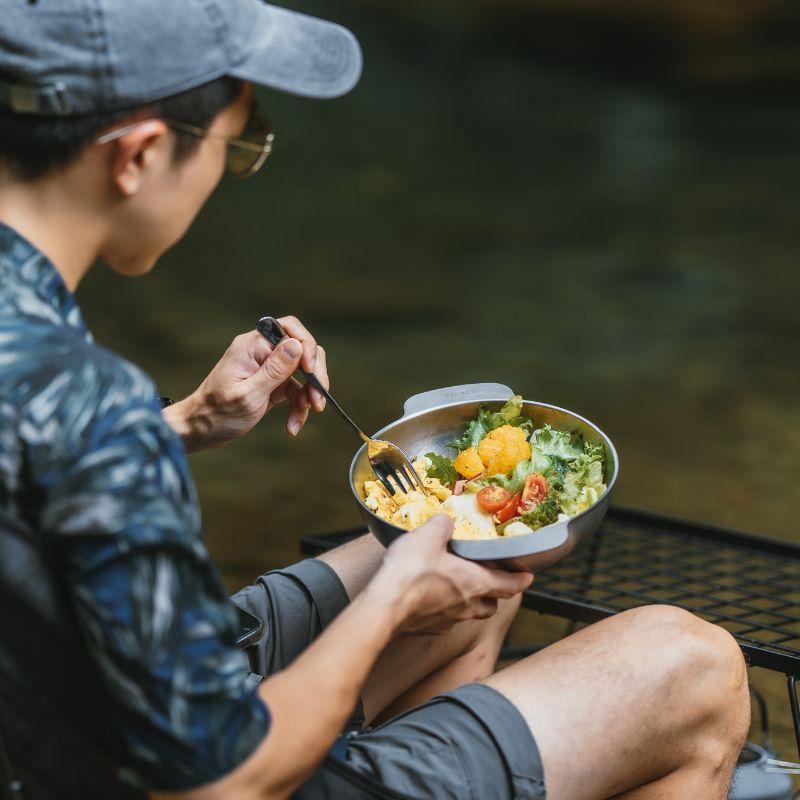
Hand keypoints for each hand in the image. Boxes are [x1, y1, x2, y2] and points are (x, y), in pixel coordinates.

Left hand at [164, 316, 328, 451]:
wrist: (198, 430)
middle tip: (318, 400)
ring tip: (306, 415)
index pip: (290, 329)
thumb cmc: (215, 414)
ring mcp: (267, 368)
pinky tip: (293, 426)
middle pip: (302, 350)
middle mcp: (261, 352)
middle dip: (314, 375)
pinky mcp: (271, 384)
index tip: (311, 372)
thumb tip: (297, 345)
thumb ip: (274, 370)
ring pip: (302, 373)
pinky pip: (295, 390)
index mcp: (252, 346)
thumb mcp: (248, 395)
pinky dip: (298, 407)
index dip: (306, 346)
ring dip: (308, 395)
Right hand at [373, 515, 532, 635]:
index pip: (509, 585)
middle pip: (491, 605)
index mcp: (474, 582)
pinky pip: (445, 621)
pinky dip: (445, 611)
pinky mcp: (428, 628)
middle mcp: (466, 606)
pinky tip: (432, 599)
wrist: (383, 607)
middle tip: (488, 579)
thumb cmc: (410, 572)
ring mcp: (447, 621)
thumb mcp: (429, 535)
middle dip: (493, 594)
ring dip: (470, 603)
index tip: (528, 577)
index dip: (521, 580)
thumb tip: (446, 521)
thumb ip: (442, 525)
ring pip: (469, 615)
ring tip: (458, 587)